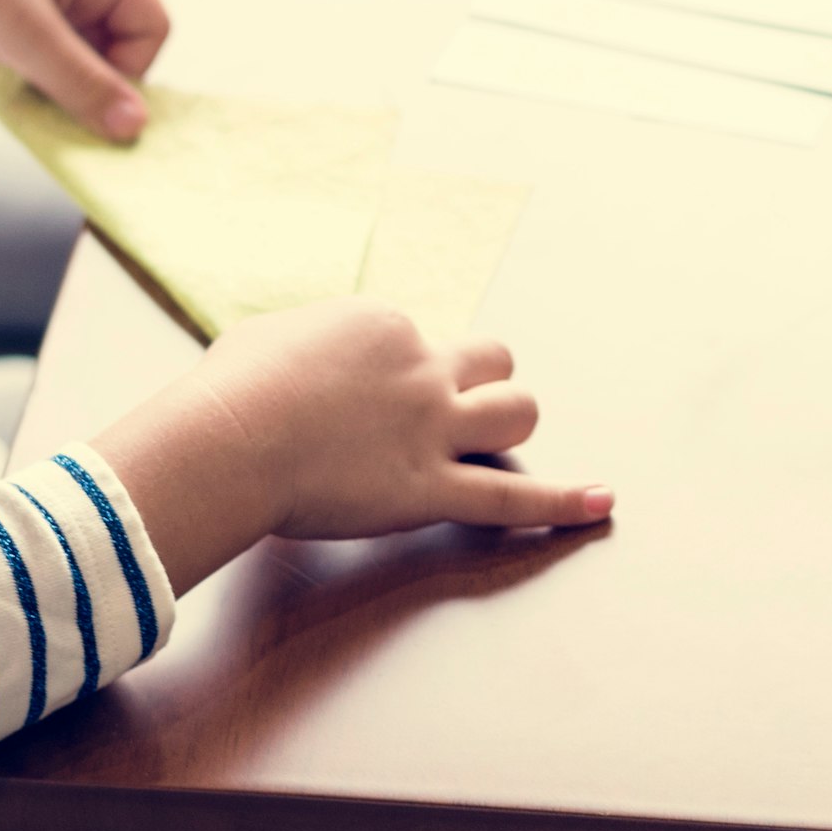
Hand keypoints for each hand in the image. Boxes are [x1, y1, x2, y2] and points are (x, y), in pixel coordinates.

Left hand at [0, 0, 166, 137]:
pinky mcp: (18, 6)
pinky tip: (6, 77)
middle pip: (121, 42)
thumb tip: (135, 129)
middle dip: (94, 79)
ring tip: (24, 88)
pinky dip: (37, 73)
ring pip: (84, 52)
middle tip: (55, 103)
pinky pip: (51, 50)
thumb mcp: (23, 35)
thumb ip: (82, 84)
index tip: (89, 98)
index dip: (131, 70)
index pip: (152, 26)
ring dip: (62, 80)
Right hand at [201, 302, 610, 539]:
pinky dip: (565, 503)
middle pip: (493, 361)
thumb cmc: (228, 393)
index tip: (362, 396)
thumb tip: (296, 357)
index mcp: (383, 327)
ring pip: (517, 414)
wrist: (229, 441)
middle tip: (450, 409)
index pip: (420, 340)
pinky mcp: (431, 489)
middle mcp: (422, 370)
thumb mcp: (266, 339)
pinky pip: (513, 499)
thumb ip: (301, 345)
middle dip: (482, 382)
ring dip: (509, 425)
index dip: (399, 372)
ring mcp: (433, 430)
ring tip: (492, 444)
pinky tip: (602, 503)